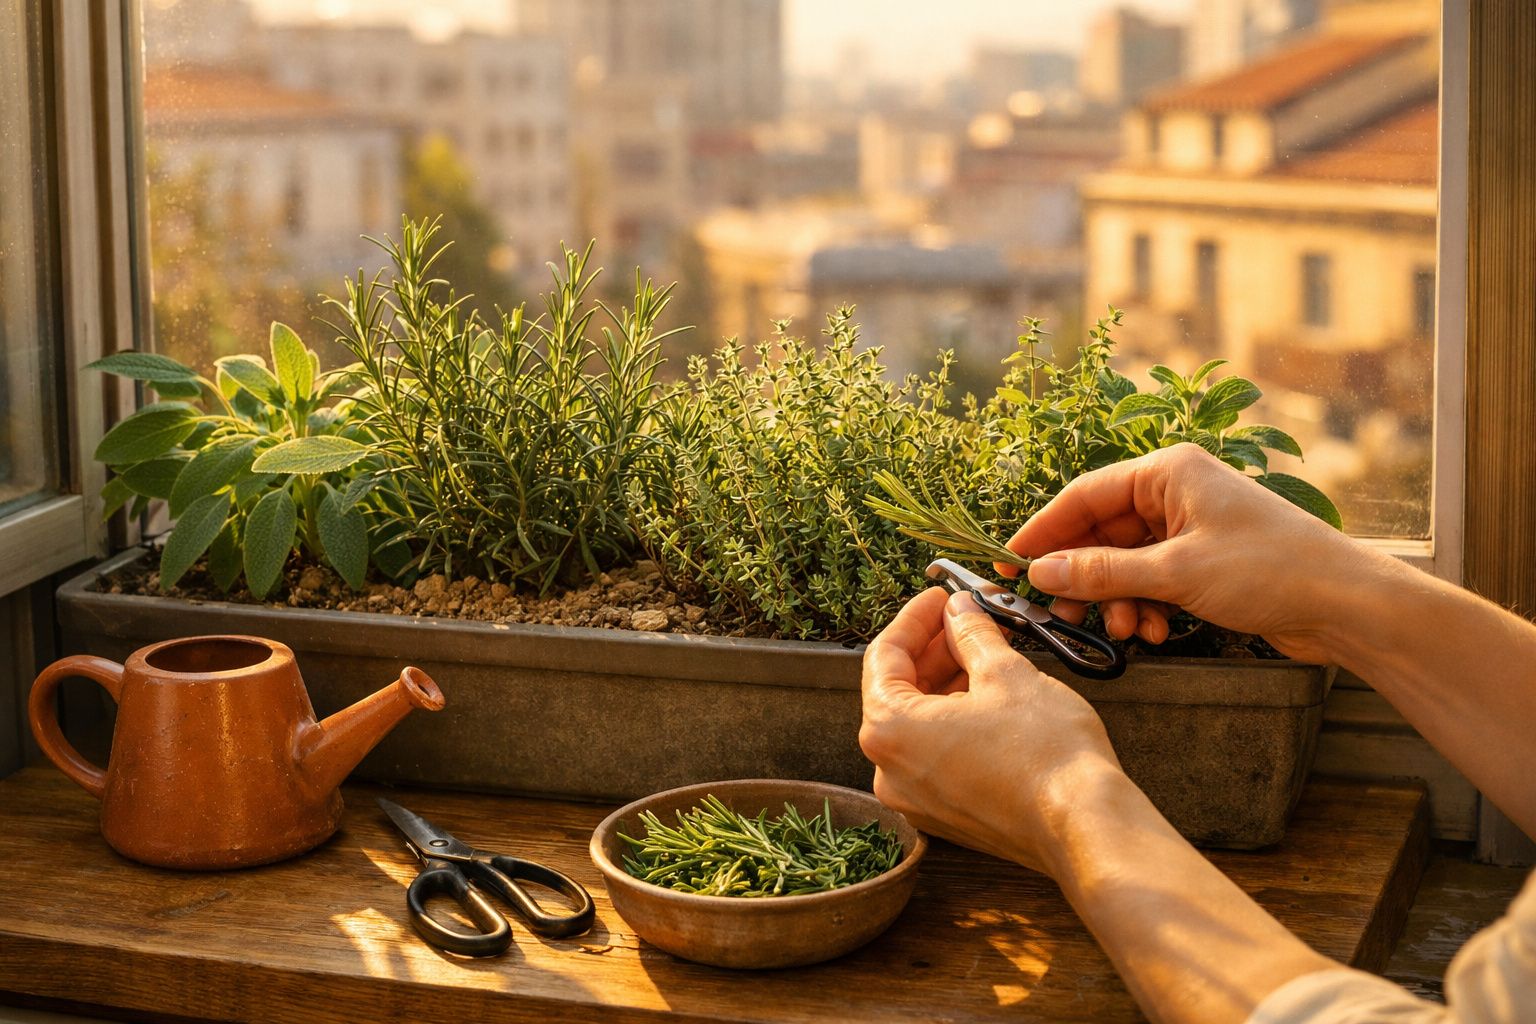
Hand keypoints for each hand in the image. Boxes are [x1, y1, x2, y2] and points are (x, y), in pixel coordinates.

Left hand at [859, 586, 1124, 873]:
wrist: (1085, 826)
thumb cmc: (1046, 755)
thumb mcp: (1006, 673)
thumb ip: (972, 634)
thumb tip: (960, 612)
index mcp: (889, 730)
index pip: (884, 656)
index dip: (915, 618)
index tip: (939, 598)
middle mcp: (889, 771)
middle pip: (898, 690)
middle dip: (934, 649)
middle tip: (967, 619)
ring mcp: (916, 798)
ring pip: (919, 723)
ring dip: (947, 683)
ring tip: (986, 652)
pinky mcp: (946, 814)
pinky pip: (936, 754)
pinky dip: (955, 720)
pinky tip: (990, 696)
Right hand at [1001, 444, 1377, 663]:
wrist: (1346, 604)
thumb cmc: (1270, 569)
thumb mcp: (1176, 572)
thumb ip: (1104, 573)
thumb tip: (1043, 570)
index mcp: (1169, 471)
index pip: (1084, 495)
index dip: (1045, 530)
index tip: (1012, 562)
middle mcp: (1176, 493)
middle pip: (1102, 533)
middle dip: (1085, 576)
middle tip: (1062, 611)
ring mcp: (1191, 528)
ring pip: (1125, 564)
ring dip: (1117, 600)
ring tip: (1122, 631)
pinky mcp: (1204, 563)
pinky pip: (1152, 582)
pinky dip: (1145, 608)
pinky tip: (1155, 632)